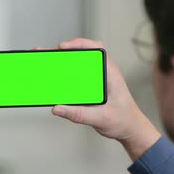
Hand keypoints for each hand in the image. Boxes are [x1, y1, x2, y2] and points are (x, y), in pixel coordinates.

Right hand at [52, 38, 160, 160]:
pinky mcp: (91, 87)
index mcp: (110, 74)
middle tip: (44, 54)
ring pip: (77, 65)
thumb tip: (57, 108)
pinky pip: (75, 78)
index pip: (96, 49)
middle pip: (81, 54)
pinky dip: (63, 76)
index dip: (78, 44)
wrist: (131, 129)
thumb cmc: (123, 121)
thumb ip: (79, 115)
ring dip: (61, 63)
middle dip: (62, 52)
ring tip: (43, 64)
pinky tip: (51, 80)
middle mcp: (103, 73)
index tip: (62, 47)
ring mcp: (97, 79)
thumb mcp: (101, 119)